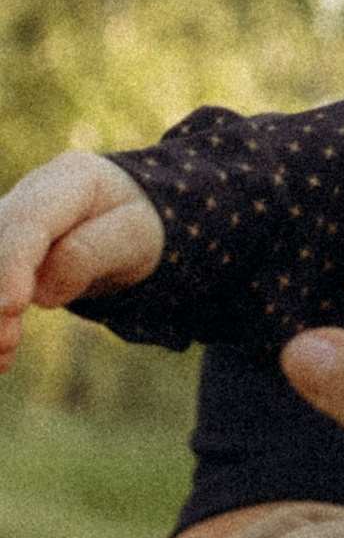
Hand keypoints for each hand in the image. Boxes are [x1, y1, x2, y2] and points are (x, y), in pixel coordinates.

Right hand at [0, 150, 162, 363]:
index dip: (12, 264)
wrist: (126, 221)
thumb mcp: (135, 235)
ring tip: (6, 354)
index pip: (28, 222)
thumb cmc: (135, 224)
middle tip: (8, 343)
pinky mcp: (3, 252)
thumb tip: (42, 292)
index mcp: (67, 179)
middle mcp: (25, 196)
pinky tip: (4, 359)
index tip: (12, 307)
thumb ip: (92, 253)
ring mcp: (8, 224)